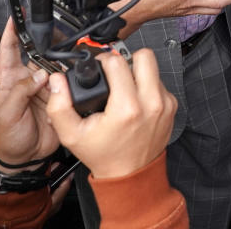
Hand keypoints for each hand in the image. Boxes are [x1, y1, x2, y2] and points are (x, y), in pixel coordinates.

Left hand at [0, 19, 58, 166]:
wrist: (26, 159)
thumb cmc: (8, 136)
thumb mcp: (6, 112)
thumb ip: (21, 91)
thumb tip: (40, 74)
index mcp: (10, 79)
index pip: (9, 50)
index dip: (12, 32)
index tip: (17, 16)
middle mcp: (29, 79)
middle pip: (38, 53)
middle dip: (46, 41)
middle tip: (56, 30)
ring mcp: (45, 88)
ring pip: (55, 65)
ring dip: (61, 59)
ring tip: (69, 52)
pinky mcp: (59, 97)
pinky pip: (67, 83)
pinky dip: (72, 77)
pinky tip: (76, 71)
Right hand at [46, 49, 176, 178]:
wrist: (130, 174)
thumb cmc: (104, 155)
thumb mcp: (72, 135)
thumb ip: (59, 105)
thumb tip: (58, 81)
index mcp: (127, 108)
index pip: (117, 63)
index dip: (104, 61)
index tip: (100, 69)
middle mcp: (150, 103)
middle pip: (143, 56)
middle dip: (127, 60)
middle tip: (116, 73)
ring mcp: (164, 104)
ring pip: (154, 68)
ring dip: (138, 72)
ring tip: (125, 87)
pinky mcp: (172, 106)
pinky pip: (160, 82)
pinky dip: (147, 86)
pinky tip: (135, 99)